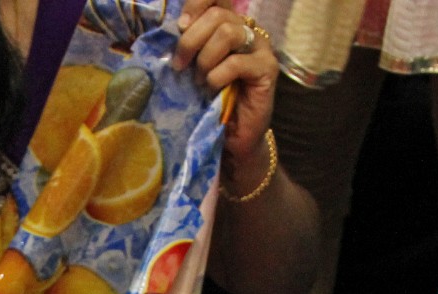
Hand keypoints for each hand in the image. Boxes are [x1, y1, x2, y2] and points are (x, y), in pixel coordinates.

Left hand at [175, 0, 276, 169]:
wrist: (232, 136)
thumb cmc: (210, 101)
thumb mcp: (193, 68)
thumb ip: (188, 46)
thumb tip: (170, 30)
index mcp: (228, 25)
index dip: (196, 4)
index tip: (180, 26)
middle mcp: (247, 30)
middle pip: (218, 15)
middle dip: (191, 39)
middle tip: (180, 65)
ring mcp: (260, 48)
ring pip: (228, 32)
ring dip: (205, 58)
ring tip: (199, 79)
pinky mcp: (266, 69)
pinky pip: (236, 62)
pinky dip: (217, 76)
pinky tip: (212, 89)